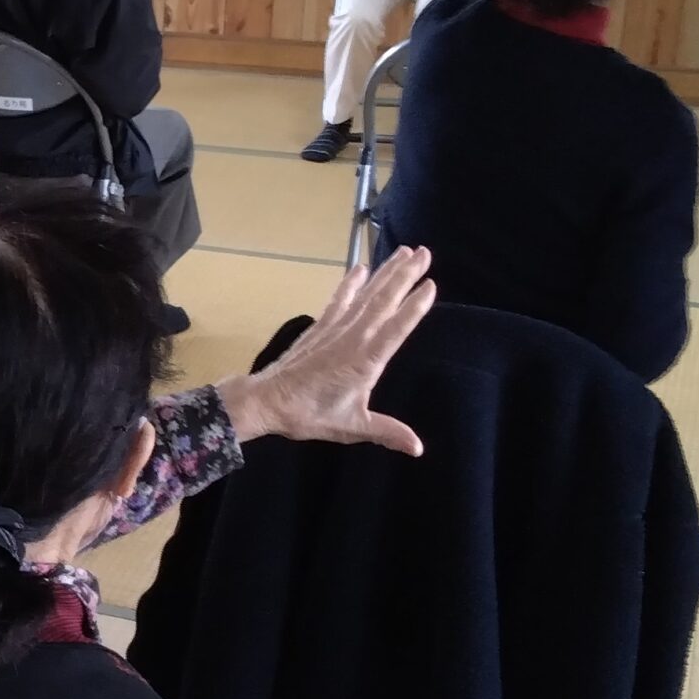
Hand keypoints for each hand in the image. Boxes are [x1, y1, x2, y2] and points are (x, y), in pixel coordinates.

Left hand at [217, 247, 436, 455]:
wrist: (267, 401)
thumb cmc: (310, 414)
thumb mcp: (351, 426)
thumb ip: (387, 432)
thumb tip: (417, 448)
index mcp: (365, 361)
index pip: (396, 328)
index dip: (414, 306)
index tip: (430, 285)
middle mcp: (352, 338)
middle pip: (383, 301)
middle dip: (405, 275)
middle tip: (425, 253)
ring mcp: (335, 329)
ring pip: (365, 295)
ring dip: (385, 272)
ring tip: (404, 251)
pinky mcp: (321, 327)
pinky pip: (340, 299)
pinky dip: (351, 283)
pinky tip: (361, 268)